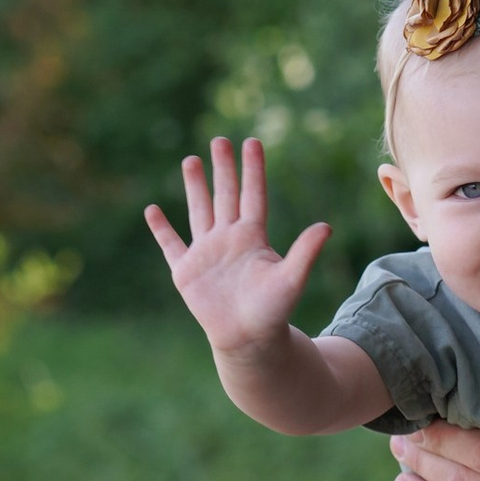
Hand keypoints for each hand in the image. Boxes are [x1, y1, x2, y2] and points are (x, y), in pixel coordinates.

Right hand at [145, 138, 332, 361]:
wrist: (248, 340)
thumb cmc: (272, 312)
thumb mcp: (290, 279)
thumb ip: (305, 252)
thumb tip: (326, 227)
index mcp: (252, 237)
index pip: (253, 195)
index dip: (252, 169)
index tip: (251, 142)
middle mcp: (229, 239)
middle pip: (225, 196)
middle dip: (222, 168)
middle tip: (219, 140)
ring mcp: (206, 253)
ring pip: (199, 211)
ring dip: (195, 187)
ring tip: (190, 159)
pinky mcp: (186, 271)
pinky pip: (171, 245)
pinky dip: (161, 229)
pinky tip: (152, 210)